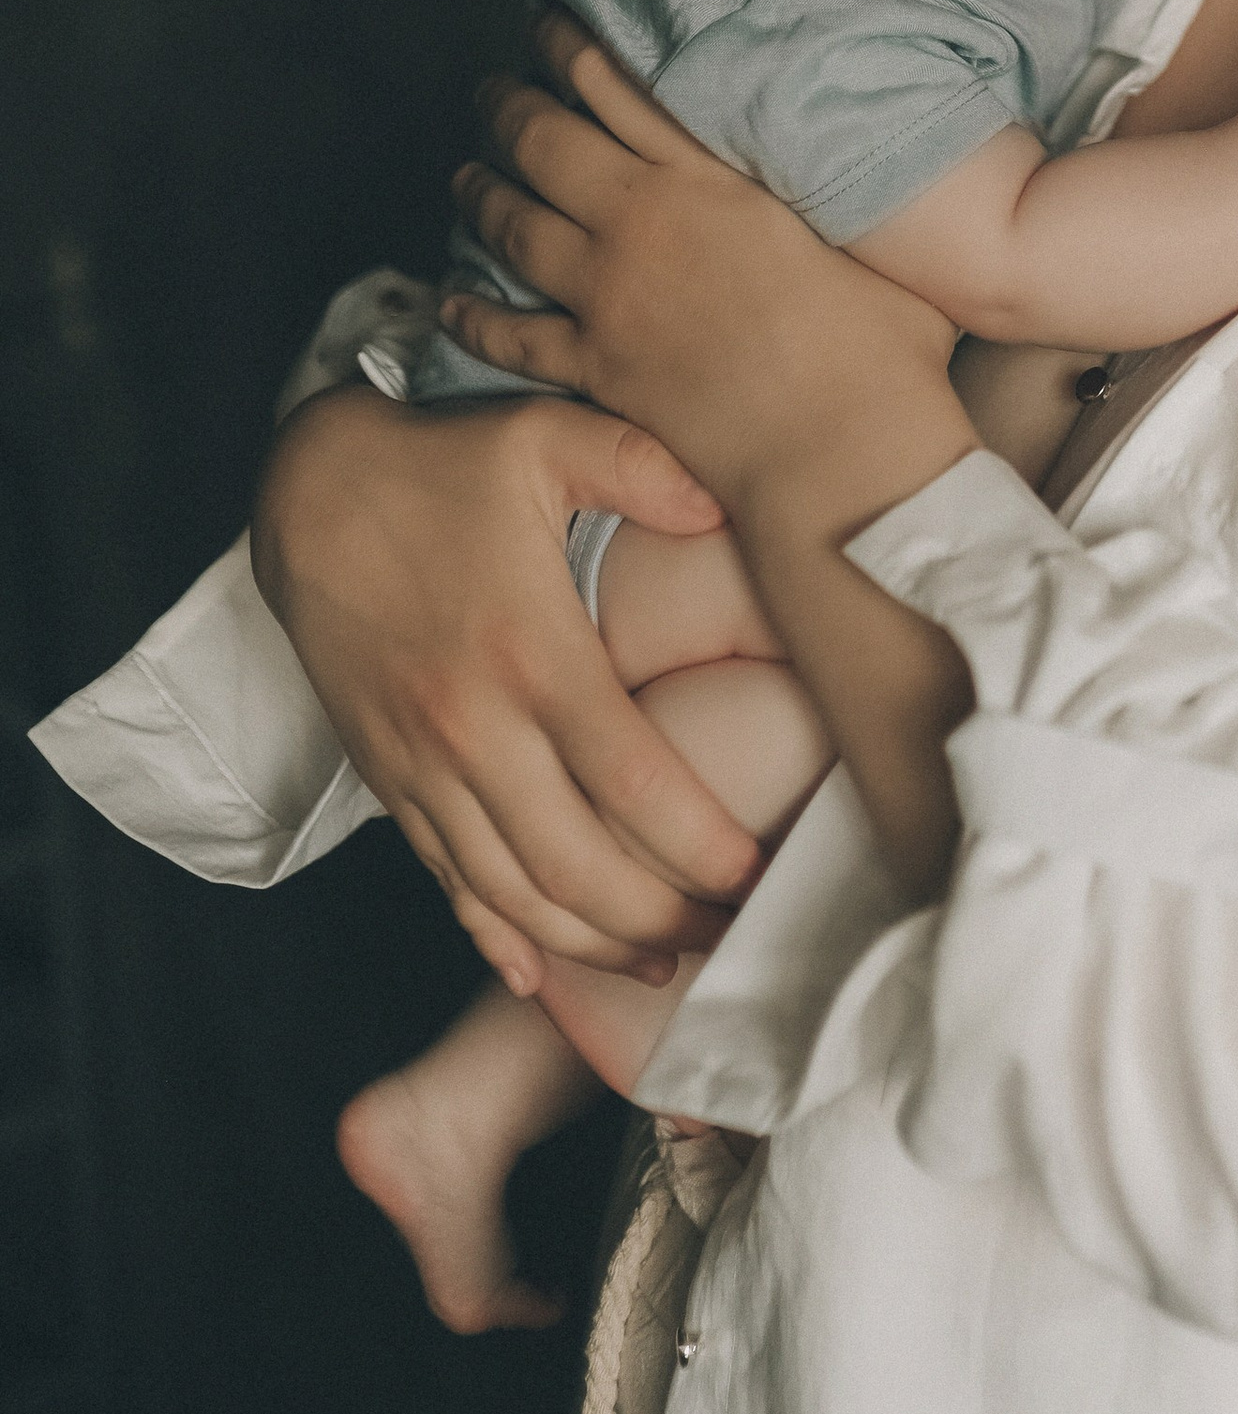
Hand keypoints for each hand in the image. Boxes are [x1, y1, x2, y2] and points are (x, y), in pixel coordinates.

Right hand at [251, 381, 758, 993]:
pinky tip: (539, 974)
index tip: (754, 876)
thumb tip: (725, 505)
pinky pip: (443, 881)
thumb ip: (642, 466)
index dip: (698, 846)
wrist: (307, 491)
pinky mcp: (387, 779)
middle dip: (659, 920)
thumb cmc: (441, 464)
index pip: (630, 781)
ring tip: (662, 961)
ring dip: (589, 946)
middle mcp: (473, 728)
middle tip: (729, 937)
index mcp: (530, 653)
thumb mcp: (545, 438)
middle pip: (575, 868)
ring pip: (510, 894)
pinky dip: (494, 936)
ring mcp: (422, 764)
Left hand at [439, 8, 969, 531]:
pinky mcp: (596, 367)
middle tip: (491, 91)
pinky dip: (473, 313)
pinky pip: (509, 333)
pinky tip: (451, 299)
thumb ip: (838, 193)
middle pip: (545, 143)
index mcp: (711, 178)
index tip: (547, 25)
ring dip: (481, 192)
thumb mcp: (871, 237)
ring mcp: (610, 296)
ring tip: (465, 173)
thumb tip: (862, 161)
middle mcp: (645, 222)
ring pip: (514, 225)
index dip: (571, 48)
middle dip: (508, 107)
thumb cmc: (881, 346)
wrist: (840, 449)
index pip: (618, 89)